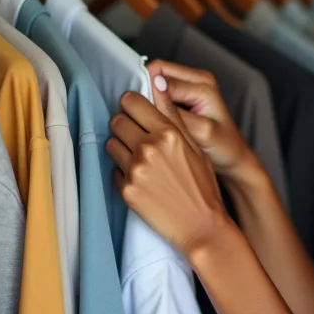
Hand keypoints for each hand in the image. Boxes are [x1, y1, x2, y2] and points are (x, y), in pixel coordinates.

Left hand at [105, 73, 234, 256]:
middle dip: (124, 125)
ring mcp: (135, 170)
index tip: (135, 111)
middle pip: (116, 121)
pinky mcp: (126, 190)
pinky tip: (142, 179)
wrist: (202, 226)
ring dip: (121, 147)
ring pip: (110, 144)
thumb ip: (173, 117)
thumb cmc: (203, 186)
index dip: (131, 104)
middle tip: (136, 135)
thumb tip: (157, 87)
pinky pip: (113, 169)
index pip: (131, 102)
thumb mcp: (195, 147)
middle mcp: (149, 148)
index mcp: (168, 133)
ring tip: (139, 159)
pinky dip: (123, 171)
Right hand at [148, 59, 256, 178]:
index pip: (161, 72)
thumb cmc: (223, 147)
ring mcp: (192, 85)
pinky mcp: (186, 94)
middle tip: (140, 113)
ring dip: (148, 95)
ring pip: (157, 78)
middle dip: (145, 88)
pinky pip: (161, 89)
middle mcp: (198, 79)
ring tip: (148, 117)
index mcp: (203, 84)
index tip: (136, 108)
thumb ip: (176, 111)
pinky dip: (154, 101)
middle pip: (157, 69)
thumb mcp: (200, 132)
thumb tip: (155, 88)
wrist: (233, 157)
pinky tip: (155, 118)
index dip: (144, 87)